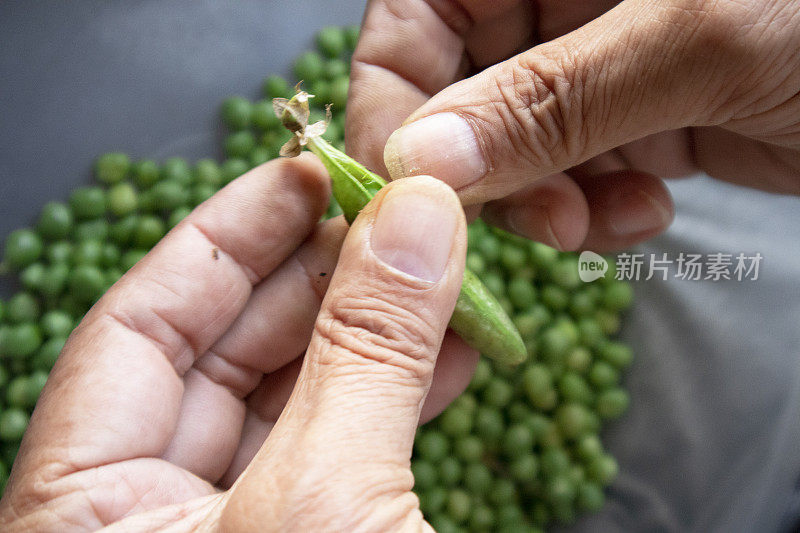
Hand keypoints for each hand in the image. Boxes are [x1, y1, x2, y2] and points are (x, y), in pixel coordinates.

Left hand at [0, 156, 473, 530]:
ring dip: (377, 335)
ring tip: (436, 273)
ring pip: (295, 399)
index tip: (304, 175)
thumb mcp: (326, 501)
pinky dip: (399, 399)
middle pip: (223, 353)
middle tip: (391, 218)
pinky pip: (342, 450)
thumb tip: (417, 217)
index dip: (227, 238)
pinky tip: (450, 352)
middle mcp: (144, 516)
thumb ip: (367, 357)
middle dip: (318, 279)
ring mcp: (228, 531)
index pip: (137, 327)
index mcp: (83, 513)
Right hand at [348, 0, 799, 251]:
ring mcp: (599, 63)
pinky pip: (579, 174)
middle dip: (484, 171)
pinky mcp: (640, 117)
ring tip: (599, 222)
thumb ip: (548, 99)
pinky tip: (644, 212)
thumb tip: (422, 163)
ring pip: (516, 150)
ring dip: (547, 200)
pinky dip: (597, 207)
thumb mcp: (694, 36)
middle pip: (459, 94)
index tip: (402, 188)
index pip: (416, 16)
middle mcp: (559, 0)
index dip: (395, 100)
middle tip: (530, 223)